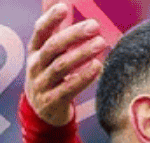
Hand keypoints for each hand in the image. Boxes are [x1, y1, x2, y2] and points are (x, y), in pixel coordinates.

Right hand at [25, 3, 106, 125]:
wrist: (43, 110)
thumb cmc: (50, 74)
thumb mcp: (48, 52)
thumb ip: (54, 28)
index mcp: (34, 51)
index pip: (40, 31)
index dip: (50, 19)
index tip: (64, 7)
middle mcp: (35, 65)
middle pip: (53, 47)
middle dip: (73, 35)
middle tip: (95, 26)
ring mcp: (42, 83)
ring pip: (61, 66)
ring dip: (82, 54)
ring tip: (101, 43)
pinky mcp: (53, 100)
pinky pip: (68, 88)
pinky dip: (83, 77)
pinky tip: (98, 67)